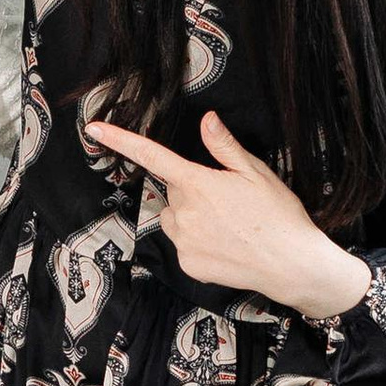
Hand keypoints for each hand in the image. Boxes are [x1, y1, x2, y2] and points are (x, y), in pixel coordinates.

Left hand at [83, 110, 372, 322]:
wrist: (291, 265)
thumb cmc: (278, 215)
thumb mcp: (256, 173)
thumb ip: (224, 147)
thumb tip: (206, 120)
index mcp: (197, 184)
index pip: (151, 156)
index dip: (120, 140)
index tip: (94, 129)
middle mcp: (182, 213)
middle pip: (173, 191)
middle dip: (192, 190)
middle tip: (228, 199)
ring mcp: (182, 242)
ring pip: (174, 218)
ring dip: (191, 216)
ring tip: (229, 224)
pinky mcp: (187, 265)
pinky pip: (182, 244)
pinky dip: (198, 242)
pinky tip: (226, 246)